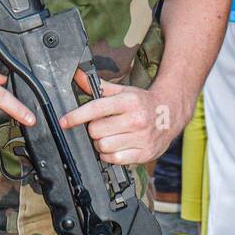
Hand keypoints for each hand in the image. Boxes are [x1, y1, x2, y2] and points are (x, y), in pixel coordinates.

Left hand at [59, 69, 185, 164]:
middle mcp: (136, 119)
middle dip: (94, 129)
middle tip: (102, 126)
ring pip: (103, 146)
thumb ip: (99, 86)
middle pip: (96, 130)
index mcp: (129, 102)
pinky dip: (110, 155)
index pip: (95, 109)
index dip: (76, 116)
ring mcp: (141, 138)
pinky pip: (115, 159)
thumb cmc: (143, 103)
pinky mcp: (144, 153)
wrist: (170, 114)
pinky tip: (116, 146)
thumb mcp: (123, 91)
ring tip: (110, 137)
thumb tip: (78, 76)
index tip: (64, 122)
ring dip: (101, 143)